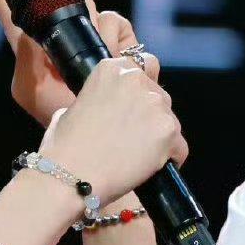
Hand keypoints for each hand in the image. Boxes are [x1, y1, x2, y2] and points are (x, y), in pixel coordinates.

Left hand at [0, 0, 162, 127]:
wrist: (99, 139)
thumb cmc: (59, 118)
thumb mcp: (29, 89)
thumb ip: (27, 52)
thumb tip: (35, 23)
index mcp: (36, 45)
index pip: (12, 6)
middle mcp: (69, 38)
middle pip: (80, 2)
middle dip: (84, 16)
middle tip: (80, 51)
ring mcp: (101, 45)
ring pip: (111, 20)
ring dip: (111, 42)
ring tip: (102, 70)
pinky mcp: (128, 57)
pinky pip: (133, 39)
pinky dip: (131, 56)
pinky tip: (123, 73)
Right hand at [36, 58, 188, 206]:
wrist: (70, 175)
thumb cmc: (64, 146)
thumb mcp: (74, 107)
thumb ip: (99, 99)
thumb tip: (107, 108)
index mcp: (112, 69)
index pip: (144, 68)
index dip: (141, 92)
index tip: (134, 109)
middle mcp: (137, 79)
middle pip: (159, 97)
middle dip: (151, 116)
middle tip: (134, 137)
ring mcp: (155, 104)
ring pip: (171, 121)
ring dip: (161, 136)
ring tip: (139, 156)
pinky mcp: (168, 129)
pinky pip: (179, 146)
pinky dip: (171, 157)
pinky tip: (153, 167)